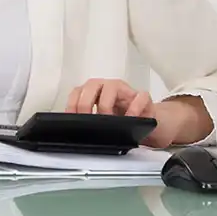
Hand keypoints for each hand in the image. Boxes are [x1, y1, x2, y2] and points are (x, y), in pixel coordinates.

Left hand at [65, 78, 211, 147]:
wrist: (146, 122)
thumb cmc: (120, 120)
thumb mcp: (101, 121)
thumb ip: (87, 120)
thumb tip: (70, 130)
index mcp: (95, 90)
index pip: (78, 91)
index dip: (72, 104)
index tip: (71, 119)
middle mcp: (108, 86)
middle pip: (92, 85)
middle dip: (85, 103)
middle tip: (87, 120)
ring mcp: (126, 90)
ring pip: (112, 86)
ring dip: (106, 105)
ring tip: (108, 120)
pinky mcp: (144, 97)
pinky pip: (139, 97)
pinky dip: (133, 108)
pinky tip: (130, 118)